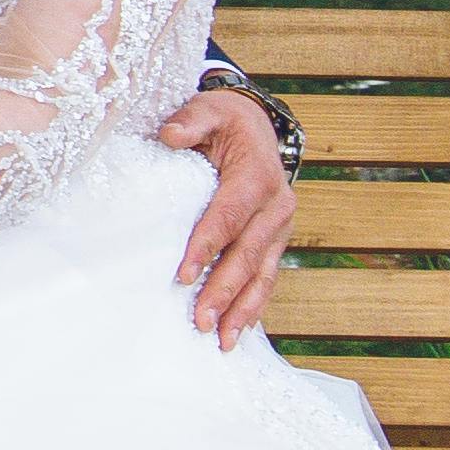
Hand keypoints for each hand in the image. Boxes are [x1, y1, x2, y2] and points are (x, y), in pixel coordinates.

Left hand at [156, 85, 292, 345]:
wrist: (257, 126)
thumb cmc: (224, 121)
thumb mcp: (208, 109)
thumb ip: (190, 120)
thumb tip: (170, 134)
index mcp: (257, 175)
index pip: (229, 216)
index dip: (207, 246)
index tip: (183, 275)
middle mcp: (276, 205)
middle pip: (247, 254)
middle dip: (224, 290)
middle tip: (200, 321)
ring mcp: (279, 227)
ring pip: (263, 274)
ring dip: (243, 309)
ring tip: (222, 340)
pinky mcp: (275, 241)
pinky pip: (267, 278)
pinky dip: (254, 306)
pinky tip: (238, 331)